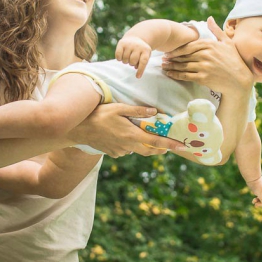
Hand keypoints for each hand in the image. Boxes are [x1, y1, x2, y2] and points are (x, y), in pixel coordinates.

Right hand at [67, 103, 185, 157]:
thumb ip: (137, 110)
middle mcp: (128, 146)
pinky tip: (126, 136)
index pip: (156, 142)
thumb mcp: (118, 108)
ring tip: (146, 137)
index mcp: (132, 135)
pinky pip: (126, 150)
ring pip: (137, 150)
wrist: (79, 129)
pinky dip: (131, 145)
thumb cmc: (99, 115)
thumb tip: (154, 111)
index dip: (170, 144)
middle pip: (149, 151)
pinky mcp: (113, 153)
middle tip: (169, 146)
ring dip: (144, 146)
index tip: (182, 146)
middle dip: (161, 149)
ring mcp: (120, 151)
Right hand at [115, 36, 151, 77]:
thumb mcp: (145, 55)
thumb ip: (142, 63)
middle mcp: (138, 46)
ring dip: (125, 61)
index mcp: (146, 50)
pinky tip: (122, 56)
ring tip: (128, 56)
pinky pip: (118, 55)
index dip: (140, 70)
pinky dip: (119, 58)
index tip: (137, 77)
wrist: (135, 37)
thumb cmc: (140, 51)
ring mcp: (129, 44)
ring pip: (125, 59)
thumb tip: (136, 70)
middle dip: (132, 63)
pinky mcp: (122, 43)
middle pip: (132, 61)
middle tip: (132, 60)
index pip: (143, 61)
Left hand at [162, 16, 253, 93]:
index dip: (177, 50)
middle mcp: (206, 54)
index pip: (188, 46)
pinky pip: (186, 76)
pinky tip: (170, 74)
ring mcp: (204, 66)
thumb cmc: (234, 60)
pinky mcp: (203, 78)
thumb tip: (209, 18)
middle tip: (163, 59)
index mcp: (210, 44)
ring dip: (171, 66)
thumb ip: (216, 30)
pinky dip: (176, 75)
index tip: (169, 52)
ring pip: (183, 66)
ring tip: (164, 66)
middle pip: (184, 56)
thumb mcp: (227, 42)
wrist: (239, 80)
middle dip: (172, 58)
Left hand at [246, 176, 261, 206]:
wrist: (252, 176)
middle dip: (260, 202)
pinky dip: (257, 197)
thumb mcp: (259, 192)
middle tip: (254, 203)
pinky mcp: (261, 188)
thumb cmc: (255, 184)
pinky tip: (254, 198)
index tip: (256, 204)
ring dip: (258, 200)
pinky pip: (260, 194)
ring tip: (253, 201)